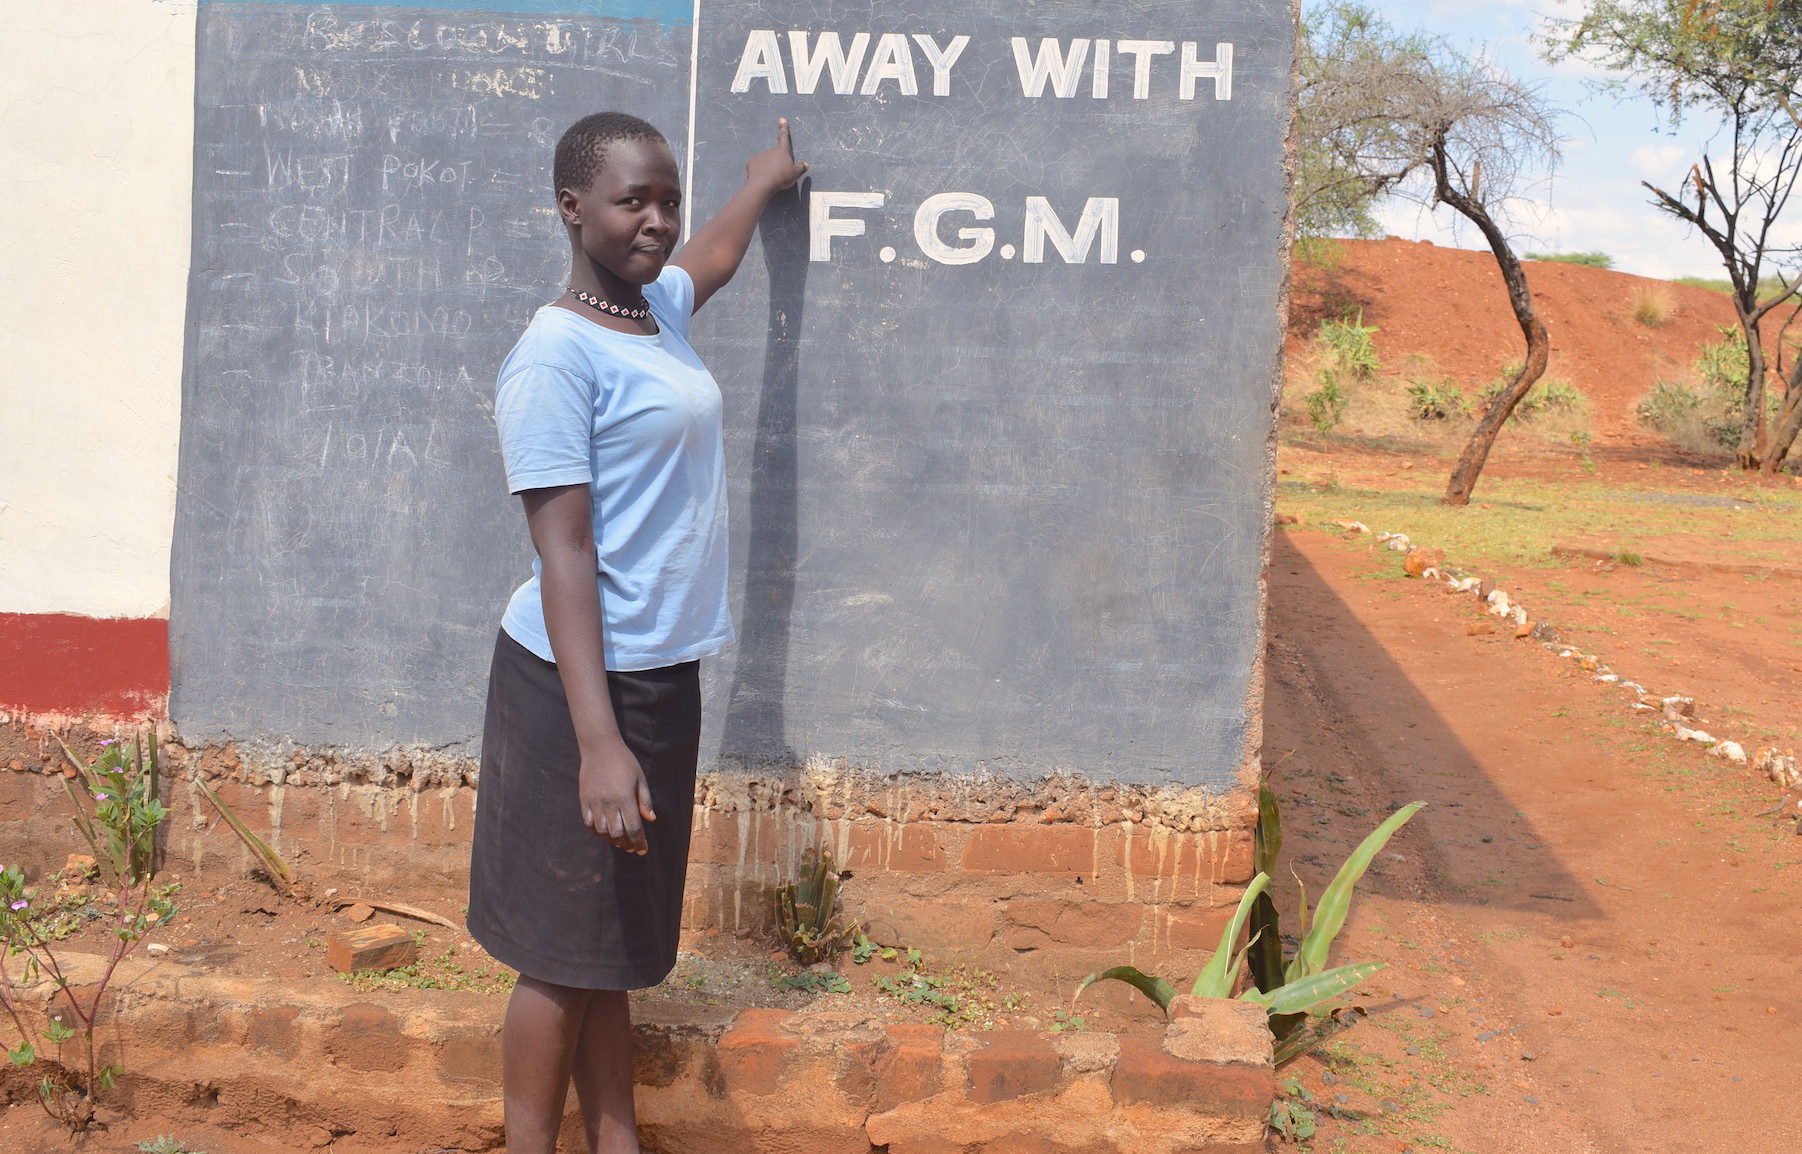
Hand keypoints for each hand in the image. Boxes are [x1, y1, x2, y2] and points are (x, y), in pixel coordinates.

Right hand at [578, 736, 656, 853]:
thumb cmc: (624, 762)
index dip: (639, 842)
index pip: (633, 828)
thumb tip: (651, 820)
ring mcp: (594, 803)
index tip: (643, 849)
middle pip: (617, 834)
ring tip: (620, 842)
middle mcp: (608, 803)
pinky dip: (597, 832)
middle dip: (627, 844)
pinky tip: (605, 834)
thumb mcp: (640, 779)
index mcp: (625, 798)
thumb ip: (645, 800)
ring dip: (612, 841)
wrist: (600, 748)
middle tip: (633, 848)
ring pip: (602, 832)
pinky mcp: (584, 801)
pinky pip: (588, 823)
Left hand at [745, 117, 807, 193]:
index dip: (784, 128)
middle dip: (776, 163)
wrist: (763, 184)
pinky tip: (761, 178)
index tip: (782, 119)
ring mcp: (760, 155)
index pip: (784, 137)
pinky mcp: (751, 162)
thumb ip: (800, 168)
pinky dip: (758, 171)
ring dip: (767, 168)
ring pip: (765, 161)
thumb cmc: (781, 178)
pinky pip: (756, 166)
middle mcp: (771, 150)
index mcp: (782, 151)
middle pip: (774, 155)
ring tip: (769, 179)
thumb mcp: (794, 174)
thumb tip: (805, 164)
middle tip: (777, 175)